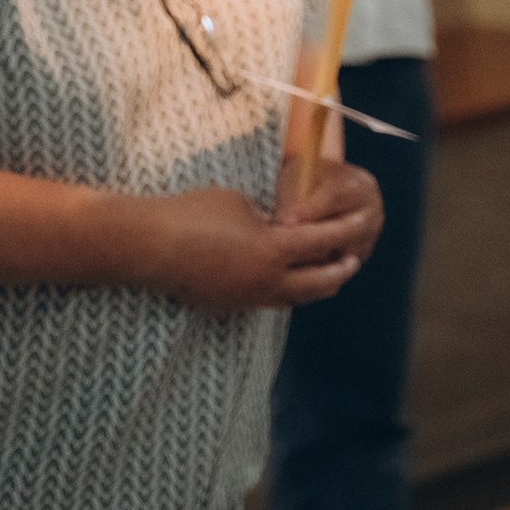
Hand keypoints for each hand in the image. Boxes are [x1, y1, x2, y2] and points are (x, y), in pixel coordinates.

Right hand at [140, 173, 381, 314]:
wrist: (150, 245)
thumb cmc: (193, 212)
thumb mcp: (240, 202)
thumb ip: (269, 217)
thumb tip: (283, 227)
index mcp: (273, 251)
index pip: (321, 242)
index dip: (343, 231)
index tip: (360, 223)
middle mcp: (268, 282)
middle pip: (320, 282)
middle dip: (340, 268)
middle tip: (353, 256)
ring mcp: (249, 299)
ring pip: (297, 298)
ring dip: (316, 284)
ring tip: (328, 274)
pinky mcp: (230, 306)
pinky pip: (270, 301)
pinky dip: (287, 291)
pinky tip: (286, 281)